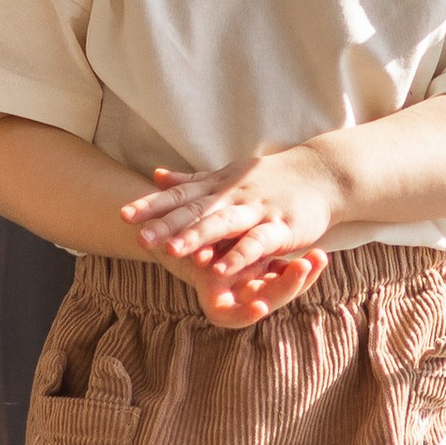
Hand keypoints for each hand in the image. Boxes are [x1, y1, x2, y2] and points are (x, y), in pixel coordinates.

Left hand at [122, 150, 341, 313]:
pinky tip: (222, 270)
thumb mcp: (228, 175)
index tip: (124, 215)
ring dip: (198, 238)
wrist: (322, 174)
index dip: (153, 205)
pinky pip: (256, 243)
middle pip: (196, 211)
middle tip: (141, 239)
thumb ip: (192, 181)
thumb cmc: (271, 178)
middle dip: (167, 225)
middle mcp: (234, 196)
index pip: (180, 196)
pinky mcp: (280, 227)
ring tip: (172, 253)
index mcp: (219, 186)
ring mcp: (257, 210)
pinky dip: (239, 255)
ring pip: (223, 224)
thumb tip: (155, 176)